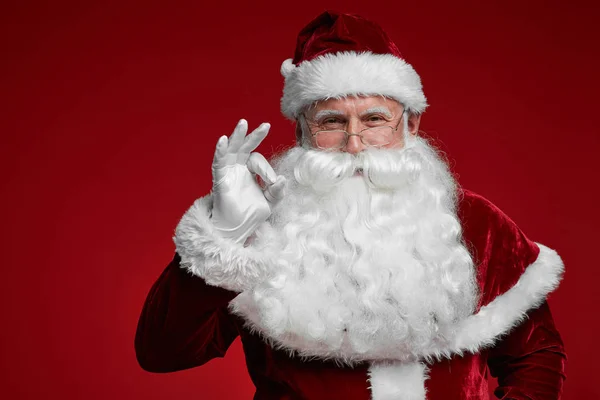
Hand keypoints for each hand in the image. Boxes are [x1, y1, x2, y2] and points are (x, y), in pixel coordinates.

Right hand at [210, 119, 285, 243]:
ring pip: (232, 150)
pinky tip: (223, 140)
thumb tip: (283, 179)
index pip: (257, 160)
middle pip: (245, 147)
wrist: (237, 230)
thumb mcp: (270, 202)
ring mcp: (228, 173)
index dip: (266, 169)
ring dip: (237, 136)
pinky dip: (220, 151)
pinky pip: (218, 163)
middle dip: (254, 135)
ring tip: (243, 123)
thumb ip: (277, 192)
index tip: (272, 182)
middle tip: (266, 125)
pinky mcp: (220, 180)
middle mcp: (237, 168)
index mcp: (249, 171)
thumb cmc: (251, 215)